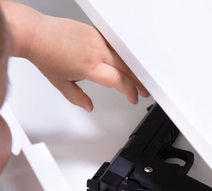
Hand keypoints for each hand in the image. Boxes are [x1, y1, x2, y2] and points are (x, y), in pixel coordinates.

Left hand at [3, 2, 148, 110]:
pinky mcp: (96, 32)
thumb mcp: (61, 84)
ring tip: (139, 78)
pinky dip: (124, 55)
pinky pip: (115, 44)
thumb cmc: (47, 56)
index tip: (133, 98)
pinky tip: (127, 61)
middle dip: (138, 82)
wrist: (37, 34)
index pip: (118, 81)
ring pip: (123, 56)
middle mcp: (97, 51)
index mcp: (90, 66)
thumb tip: (89, 107)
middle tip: (144, 90)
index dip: (130, 91)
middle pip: (126, 68)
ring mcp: (98, 40)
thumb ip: (78, 98)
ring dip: (133, 69)